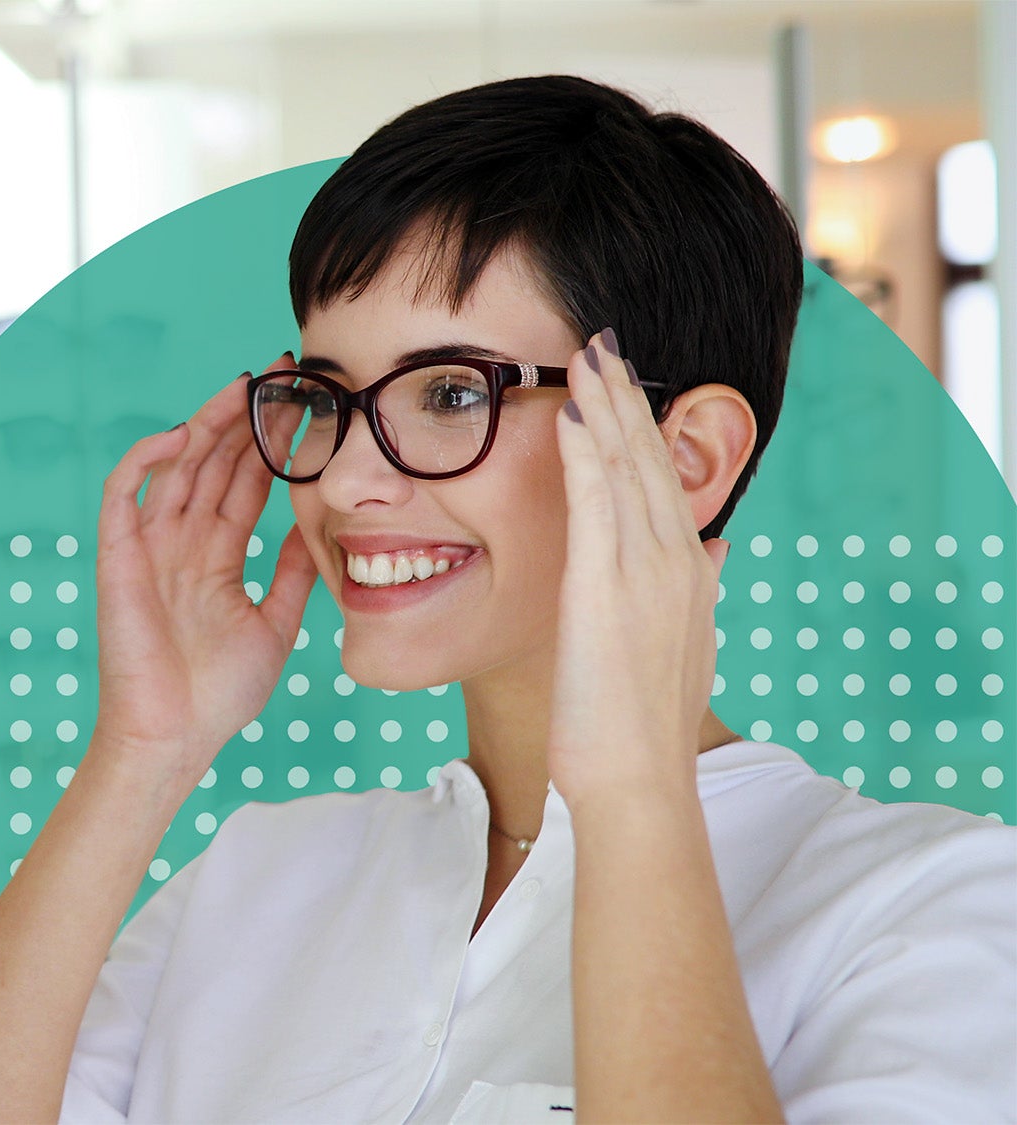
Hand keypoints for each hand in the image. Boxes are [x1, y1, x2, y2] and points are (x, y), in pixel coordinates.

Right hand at [90, 357, 321, 786]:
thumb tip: (322, 529)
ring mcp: (148, 546)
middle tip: (282, 372)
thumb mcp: (276, 623)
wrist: (174, 736)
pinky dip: (148, 459)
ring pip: (176, 465)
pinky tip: (184, 434)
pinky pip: (125, 494)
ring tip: (244, 387)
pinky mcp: (119, 556)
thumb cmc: (218, 695)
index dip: (271, 441)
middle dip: (245, 416)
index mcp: (214, 555)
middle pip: (213, 462)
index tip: (305, 401)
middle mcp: (180, 542)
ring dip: (208, 423)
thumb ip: (293, 574)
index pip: (244, 482)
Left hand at [546, 327, 726, 797]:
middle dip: (628, 396)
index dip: (646, 428)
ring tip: (586, 352)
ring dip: (606, 404)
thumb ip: (695, 592)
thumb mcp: (678, 646)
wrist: (639, 777)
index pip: (664, 483)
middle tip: (603, 339)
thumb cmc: (642, 726)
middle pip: (651, 461)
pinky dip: (586, 450)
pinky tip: (571, 409)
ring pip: (628, 468)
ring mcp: (646, 572)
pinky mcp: (607, 588)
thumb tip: (712, 552)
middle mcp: (675, 562)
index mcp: (688, 573)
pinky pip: (596, 502)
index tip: (625, 382)